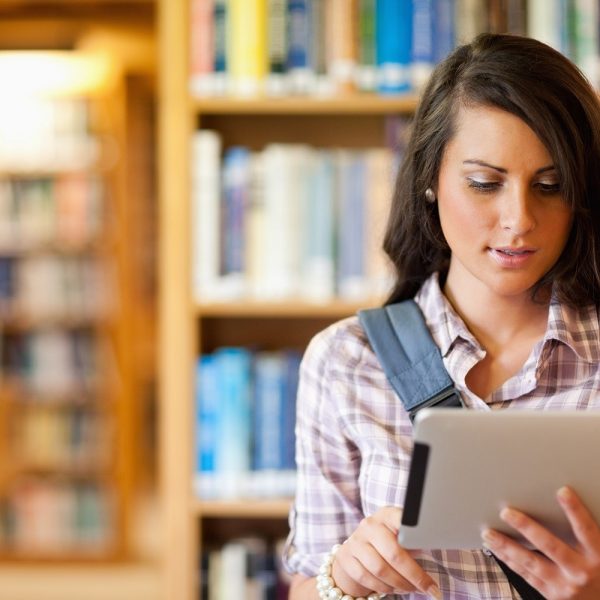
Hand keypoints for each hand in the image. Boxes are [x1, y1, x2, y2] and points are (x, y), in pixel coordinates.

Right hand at [330, 506, 441, 597]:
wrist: (356, 550)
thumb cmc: (388, 543)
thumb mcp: (400, 535)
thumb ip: (414, 540)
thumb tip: (436, 545)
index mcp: (386, 515)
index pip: (401, 520)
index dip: (413, 530)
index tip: (427, 540)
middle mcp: (369, 525)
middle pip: (393, 553)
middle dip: (414, 575)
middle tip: (429, 588)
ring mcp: (355, 542)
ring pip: (380, 569)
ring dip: (401, 585)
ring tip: (413, 589)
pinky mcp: (346, 558)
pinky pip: (367, 579)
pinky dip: (385, 588)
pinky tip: (395, 589)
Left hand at [481, 486, 599, 598]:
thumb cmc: (599, 572)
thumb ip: (586, 535)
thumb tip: (567, 499)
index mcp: (598, 556)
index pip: (585, 530)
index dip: (575, 510)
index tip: (562, 491)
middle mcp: (580, 571)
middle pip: (550, 545)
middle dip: (526, 527)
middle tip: (506, 512)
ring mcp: (565, 585)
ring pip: (530, 561)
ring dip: (506, 546)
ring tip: (488, 533)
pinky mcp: (552, 595)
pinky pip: (526, 575)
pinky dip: (508, 561)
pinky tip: (495, 549)